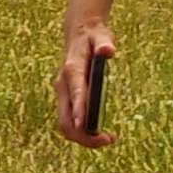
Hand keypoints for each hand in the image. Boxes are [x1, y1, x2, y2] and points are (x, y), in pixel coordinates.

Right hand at [56, 21, 114, 147]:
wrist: (79, 32)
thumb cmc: (93, 36)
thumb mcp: (101, 36)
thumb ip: (104, 43)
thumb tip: (109, 51)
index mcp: (72, 70)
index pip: (75, 94)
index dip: (79, 111)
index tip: (86, 128)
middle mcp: (63, 85)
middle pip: (66, 119)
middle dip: (83, 134)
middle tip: (108, 140)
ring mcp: (63, 94)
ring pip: (66, 124)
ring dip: (83, 137)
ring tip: (107, 139)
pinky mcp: (67, 99)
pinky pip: (69, 122)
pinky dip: (82, 132)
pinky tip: (99, 133)